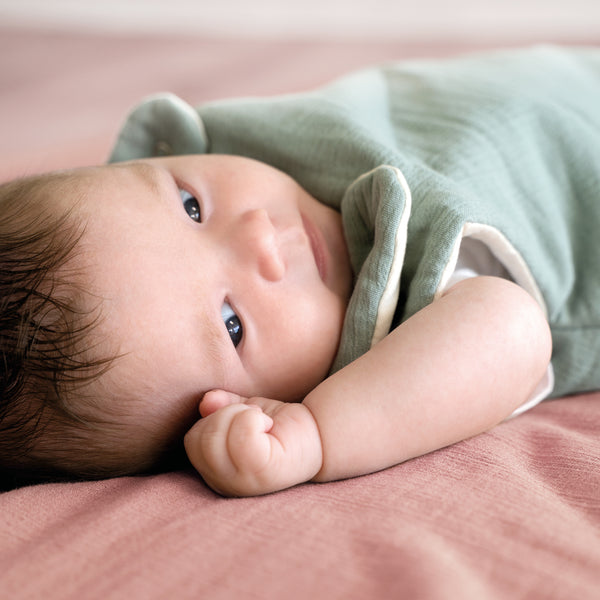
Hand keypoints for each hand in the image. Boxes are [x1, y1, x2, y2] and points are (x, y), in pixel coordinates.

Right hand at [184, 390, 322, 495]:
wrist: (316, 435)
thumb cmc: (276, 425)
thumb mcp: (241, 412)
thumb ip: (220, 407)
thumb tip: (207, 401)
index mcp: (215, 473)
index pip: (193, 441)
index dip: (213, 419)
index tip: (239, 417)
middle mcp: (225, 485)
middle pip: (201, 440)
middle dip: (225, 414)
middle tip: (252, 416)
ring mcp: (243, 484)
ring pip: (216, 438)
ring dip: (240, 415)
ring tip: (261, 421)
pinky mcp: (264, 474)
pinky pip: (241, 438)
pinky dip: (252, 420)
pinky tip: (268, 424)